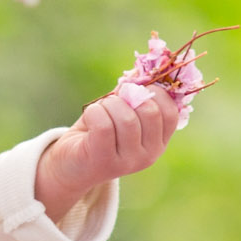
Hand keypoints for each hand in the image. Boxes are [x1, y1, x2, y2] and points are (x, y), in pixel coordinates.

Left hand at [34, 87, 180, 222]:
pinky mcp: (104, 162)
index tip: (134, 92)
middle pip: (149, 112)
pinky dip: (94, 112)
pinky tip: (89, 117)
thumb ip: (135, 98)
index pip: (170, 112)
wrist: (70, 164)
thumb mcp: (123, 114)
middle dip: (128, 97)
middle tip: (113, 102)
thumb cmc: (99, 132)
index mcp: (158, 143)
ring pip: (127, 118)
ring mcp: (128, 162)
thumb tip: (139, 76)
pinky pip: (104, 125)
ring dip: (109, 105)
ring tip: (99, 110)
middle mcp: (149, 156)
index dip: (154, 93)